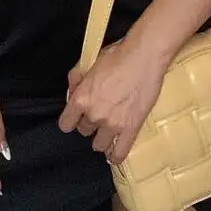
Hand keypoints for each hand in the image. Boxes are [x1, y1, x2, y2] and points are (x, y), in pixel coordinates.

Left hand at [59, 39, 163, 164]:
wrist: (144, 57)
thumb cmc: (118, 56)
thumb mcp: (89, 62)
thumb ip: (76, 79)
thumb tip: (72, 91)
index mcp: (81, 99)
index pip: (66, 124)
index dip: (71, 120)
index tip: (76, 117)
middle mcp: (94, 114)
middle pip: (84, 131)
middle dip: (89, 123)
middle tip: (100, 113)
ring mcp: (113, 124)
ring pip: (99, 145)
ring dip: (102, 138)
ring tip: (108, 130)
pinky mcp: (131, 128)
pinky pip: (119, 152)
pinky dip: (116, 155)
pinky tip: (114, 153)